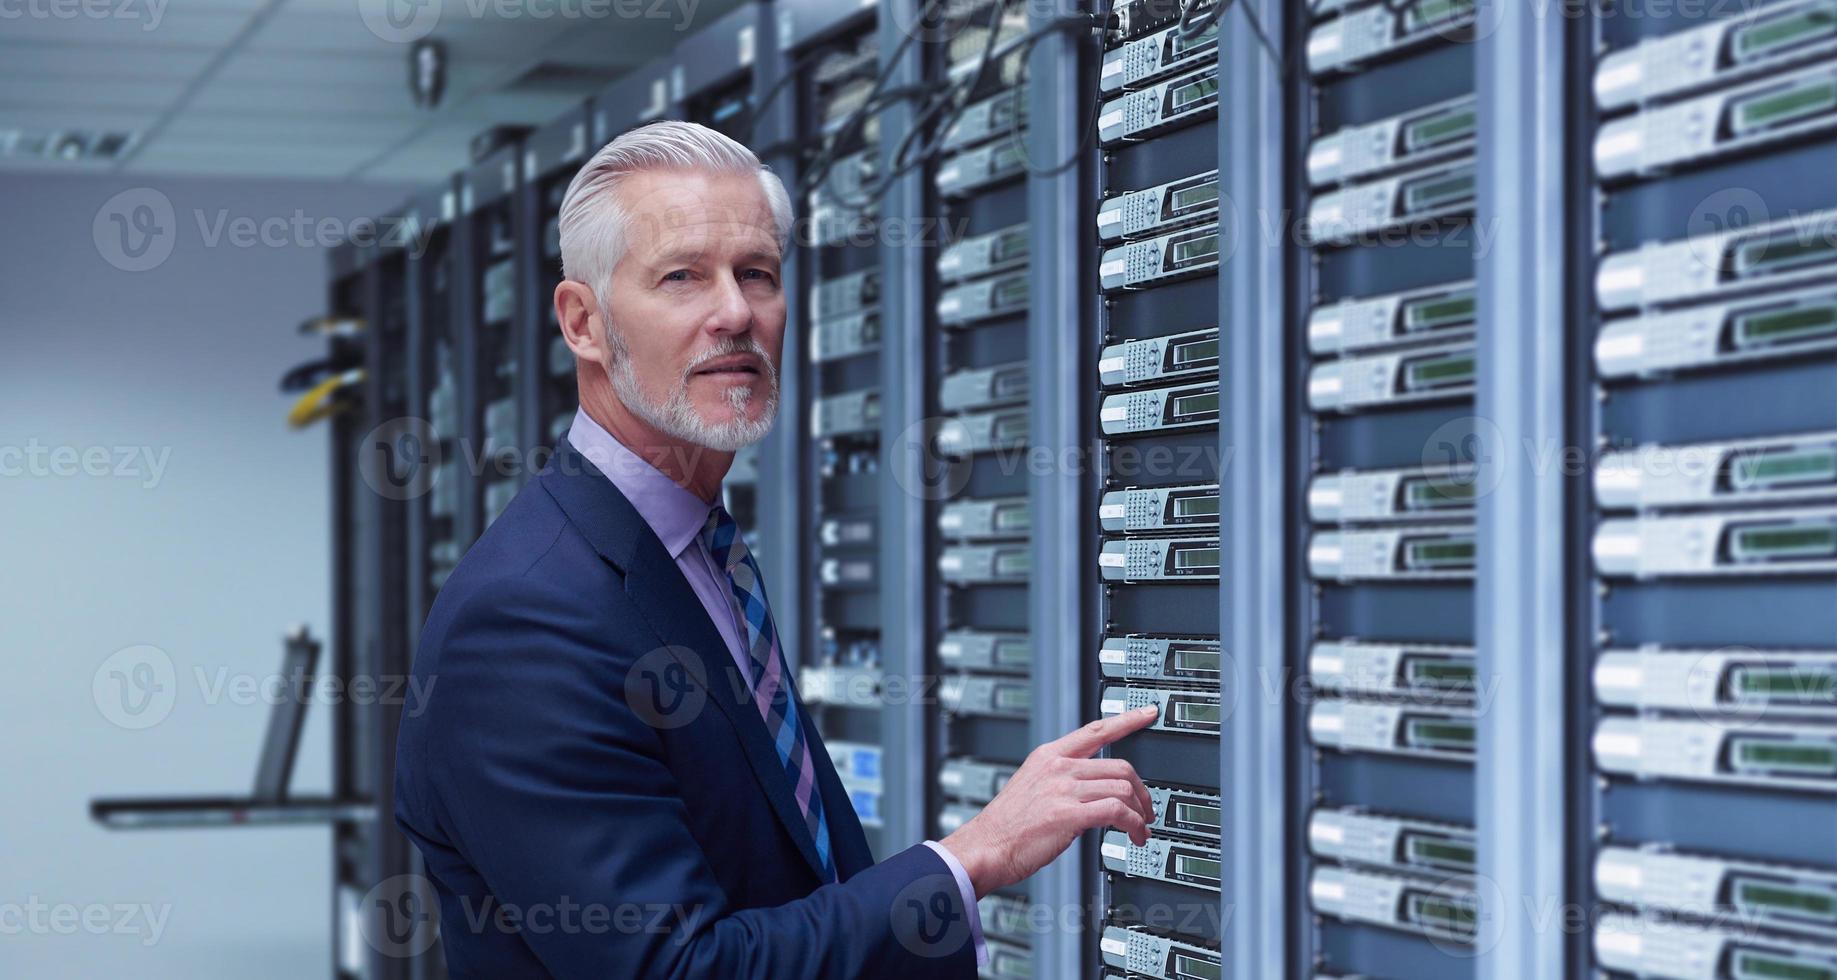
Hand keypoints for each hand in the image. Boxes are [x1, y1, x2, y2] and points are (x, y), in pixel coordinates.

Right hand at [938, 705, 1159, 897]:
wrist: (985, 848)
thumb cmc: (1006, 825)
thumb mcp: (1030, 785)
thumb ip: (1060, 779)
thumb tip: (1092, 787)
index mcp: (1048, 756)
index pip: (1095, 730)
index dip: (1127, 719)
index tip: (1147, 712)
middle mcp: (1057, 767)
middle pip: (1119, 766)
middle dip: (1140, 790)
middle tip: (1145, 808)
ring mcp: (1062, 790)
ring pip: (1121, 789)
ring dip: (1139, 812)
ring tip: (1140, 828)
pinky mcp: (1067, 814)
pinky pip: (1116, 812)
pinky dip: (1133, 824)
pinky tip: (1133, 834)